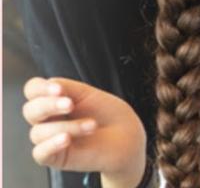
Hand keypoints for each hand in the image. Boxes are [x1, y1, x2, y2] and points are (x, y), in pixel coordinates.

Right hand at [23, 77, 146, 186]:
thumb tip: (48, 84)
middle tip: (71, 104)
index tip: (59, 89)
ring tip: (91, 125)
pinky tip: (67, 139)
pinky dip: (51, 144)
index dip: (40, 88)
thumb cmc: (110, 115)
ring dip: (67, 126)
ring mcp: (50, 138)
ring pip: (39, 132)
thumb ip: (67, 88)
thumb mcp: (90, 94)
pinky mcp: (55, 157)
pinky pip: (40, 152)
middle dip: (50, 105)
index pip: (33, 90)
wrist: (127, 137)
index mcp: (55, 100)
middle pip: (30, 110)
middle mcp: (49, 119)